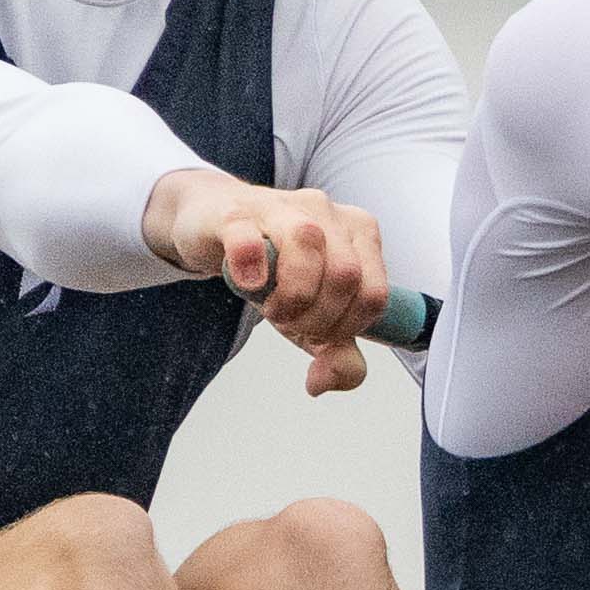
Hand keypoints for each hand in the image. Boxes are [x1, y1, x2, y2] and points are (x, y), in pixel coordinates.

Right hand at [146, 170, 391, 393]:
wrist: (214, 227)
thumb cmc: (273, 269)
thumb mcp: (311, 315)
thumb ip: (336, 353)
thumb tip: (323, 383)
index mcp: (358, 232)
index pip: (374, 294)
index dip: (346, 329)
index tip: (317, 332)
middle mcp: (327, 212)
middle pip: (345, 275)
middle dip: (317, 319)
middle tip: (290, 321)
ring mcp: (281, 206)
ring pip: (308, 244)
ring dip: (291, 297)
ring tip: (272, 308)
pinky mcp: (236, 213)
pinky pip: (250, 239)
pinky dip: (251, 268)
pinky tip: (249, 283)